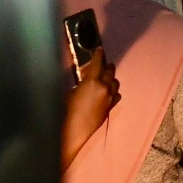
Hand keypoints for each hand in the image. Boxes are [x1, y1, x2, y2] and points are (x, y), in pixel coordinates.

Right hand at [63, 48, 119, 168]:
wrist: (74, 133)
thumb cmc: (66, 112)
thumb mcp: (69, 92)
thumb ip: (79, 83)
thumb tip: (84, 79)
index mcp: (92, 81)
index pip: (98, 63)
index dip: (99, 55)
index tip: (100, 49)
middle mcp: (104, 88)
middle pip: (110, 71)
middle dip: (106, 66)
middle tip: (102, 64)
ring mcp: (109, 98)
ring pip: (115, 83)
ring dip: (110, 78)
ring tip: (104, 78)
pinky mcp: (111, 108)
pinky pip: (116, 95)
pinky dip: (113, 90)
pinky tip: (107, 92)